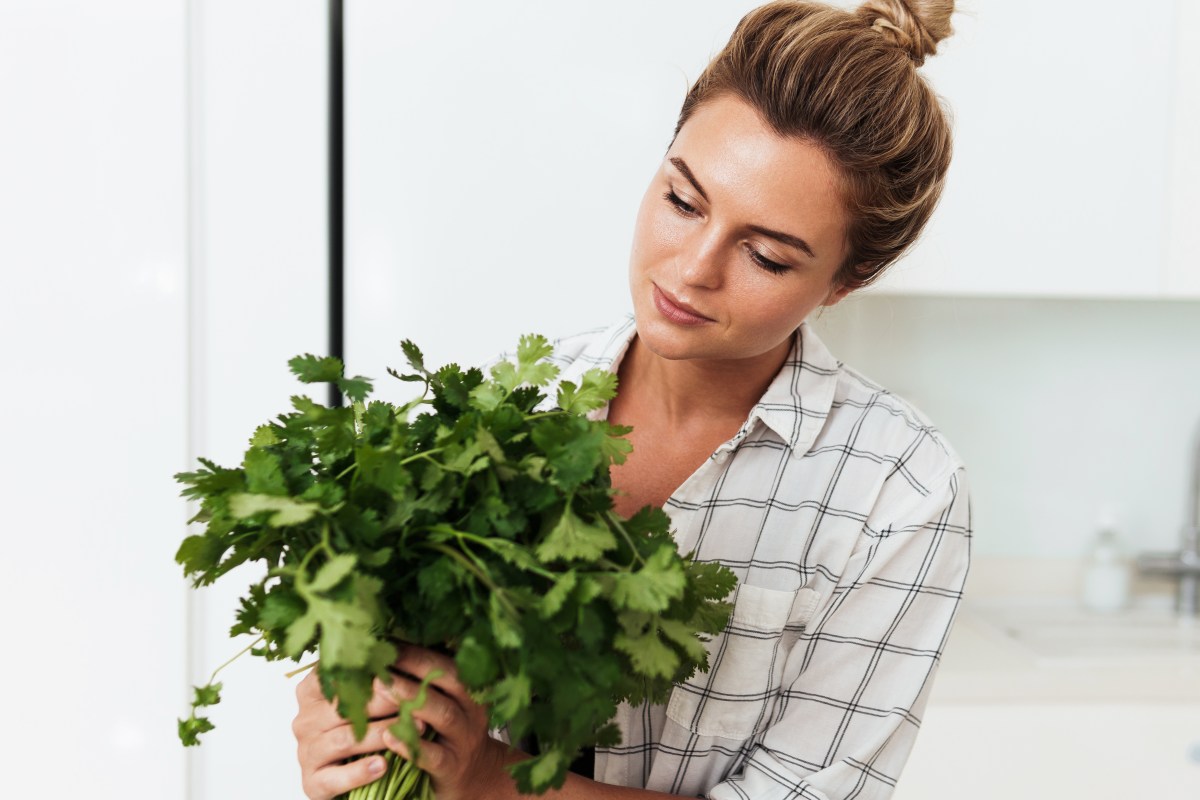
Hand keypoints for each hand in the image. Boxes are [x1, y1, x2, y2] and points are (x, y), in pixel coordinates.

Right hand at [292, 668, 407, 799]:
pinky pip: (335, 778)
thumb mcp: (360, 696)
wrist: (346, 773)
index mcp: (312, 690)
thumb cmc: (359, 725)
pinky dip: (359, 772)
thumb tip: (398, 644)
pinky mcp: (312, 782)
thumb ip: (370, 674)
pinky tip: (383, 765)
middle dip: (386, 702)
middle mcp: (305, 719)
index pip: (340, 675)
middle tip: (419, 700)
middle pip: (345, 706)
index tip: (403, 668)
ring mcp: (307, 751)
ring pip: (345, 739)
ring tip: (415, 730)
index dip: (373, 672)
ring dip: (382, 734)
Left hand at [380, 644, 517, 799]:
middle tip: (381, 657)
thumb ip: (429, 683)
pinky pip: (433, 754)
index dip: (417, 650)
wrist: (476, 778)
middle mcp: (471, 709)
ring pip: (442, 713)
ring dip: (409, 697)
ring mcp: (463, 738)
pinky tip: (390, 736)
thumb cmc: (451, 734)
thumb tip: (391, 651)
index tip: (388, 640)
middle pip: (447, 679)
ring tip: (380, 686)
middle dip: (413, 664)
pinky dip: (410, 744)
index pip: (446, 661)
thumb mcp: (449, 703)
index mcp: (470, 689)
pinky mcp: (452, 767)